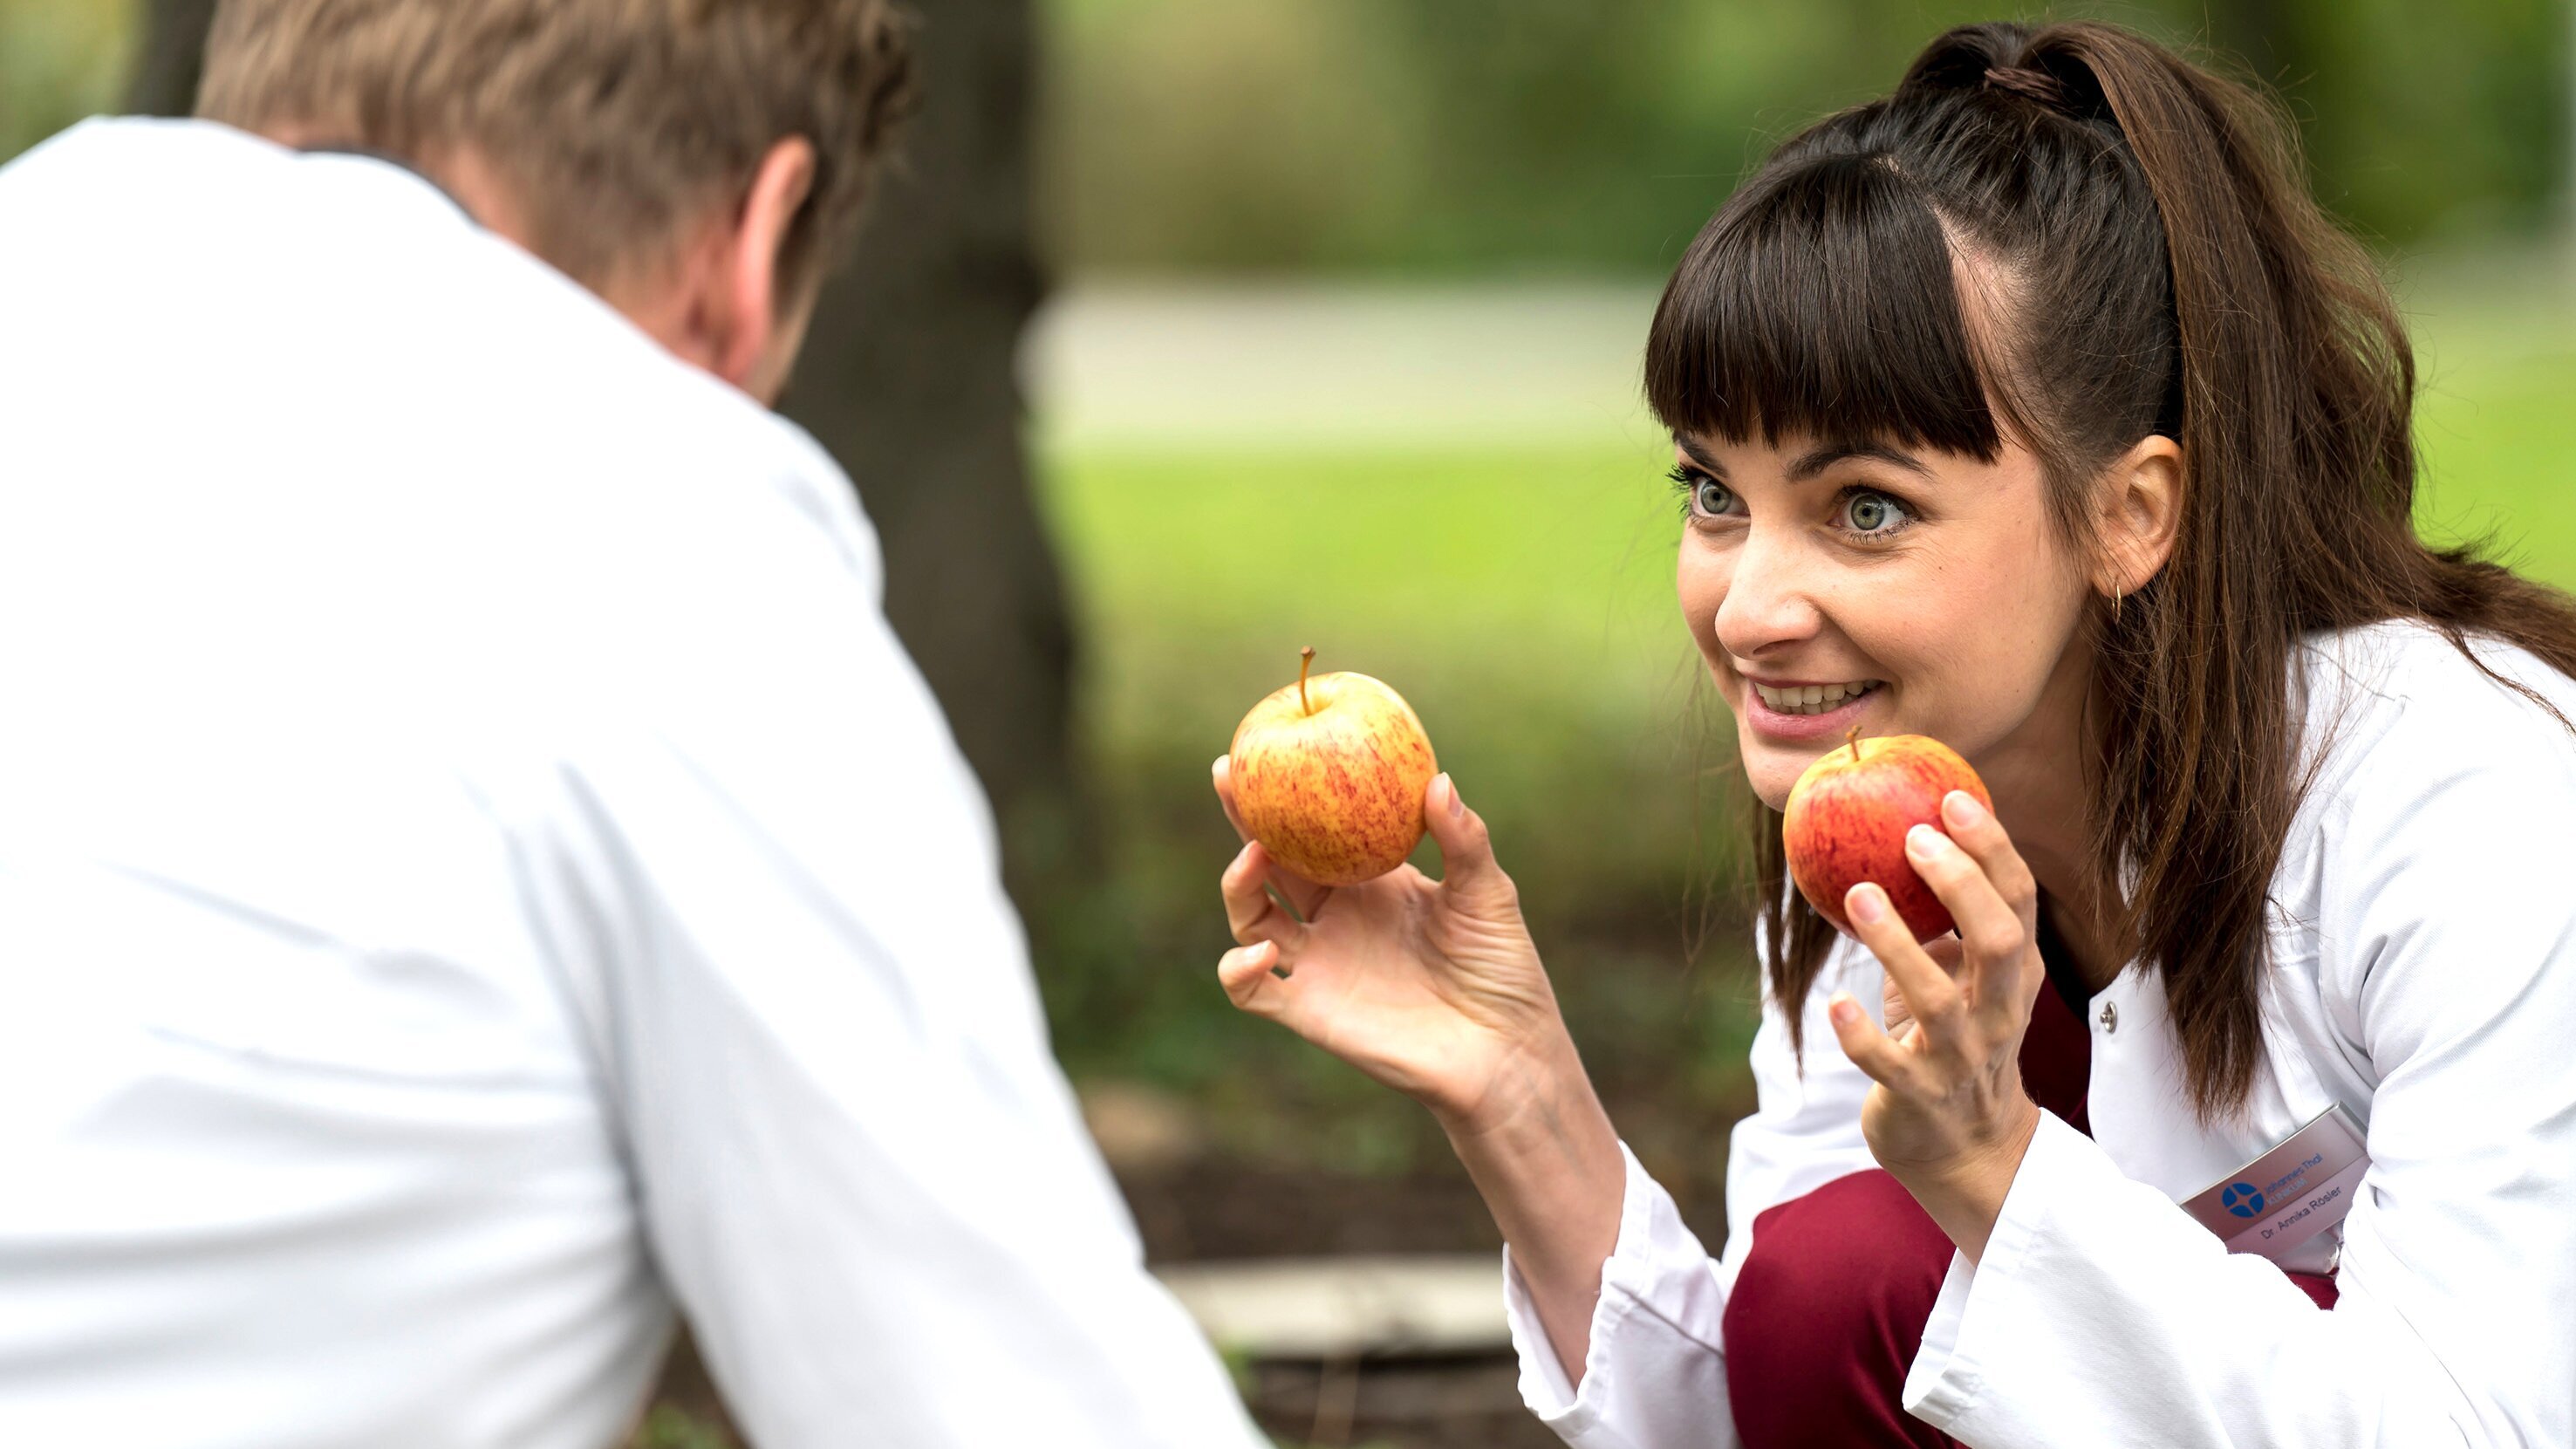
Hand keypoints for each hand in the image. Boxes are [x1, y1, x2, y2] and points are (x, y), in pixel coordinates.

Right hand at [1212, 758, 1566, 1133]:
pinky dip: (1239, 967)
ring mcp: (1317, 963)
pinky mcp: (1307, 1010)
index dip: (1288, 793)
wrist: (1503, 1051)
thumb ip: (1463, 840)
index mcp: (1371, 883)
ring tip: (1253, 856)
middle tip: (1231, 774)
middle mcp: (1335, 918)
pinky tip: (1264, 948)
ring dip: (1237, 884)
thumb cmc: (1503, 971)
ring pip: (1248, 916)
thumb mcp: (1488, 894)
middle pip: (1269, 861)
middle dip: (1243, 818)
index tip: (1270, 746)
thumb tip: (1437, 779)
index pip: (1315, 829)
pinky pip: (1250, 990)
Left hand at [1826, 789, 2044, 1256]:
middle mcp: (1997, 1013)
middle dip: (1961, 885)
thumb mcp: (1962, 978)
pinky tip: (1835, 1002)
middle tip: (1912, 837)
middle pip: (2000, 942)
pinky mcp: (1917, 1096)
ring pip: (1937, 999)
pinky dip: (1860, 1033)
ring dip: (1897, 945)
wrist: (1963, 1149)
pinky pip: (1888, 1063)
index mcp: (2013, 975)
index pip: (2019, 900)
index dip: (1992, 848)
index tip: (1953, 798)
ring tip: (1858, 895)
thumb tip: (1903, 833)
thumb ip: (1945, 921)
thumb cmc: (1952, 1040)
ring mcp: (1960, 1058)